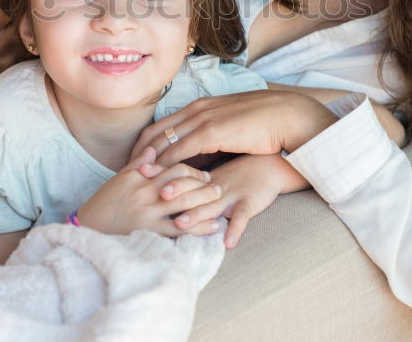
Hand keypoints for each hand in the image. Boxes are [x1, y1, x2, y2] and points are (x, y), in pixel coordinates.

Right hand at [77, 147, 222, 236]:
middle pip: (183, 184)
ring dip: (206, 204)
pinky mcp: (149, 232)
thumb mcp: (120, 179)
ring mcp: (149, 213)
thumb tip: (153, 148)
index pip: (173, 168)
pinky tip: (212, 228)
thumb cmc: (105, 203)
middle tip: (218, 187)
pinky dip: (199, 228)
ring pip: (184, 205)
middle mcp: (147, 193)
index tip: (204, 174)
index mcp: (141, 178)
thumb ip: (138, 164)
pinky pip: (179, 229)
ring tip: (220, 204)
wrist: (88, 227)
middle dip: (203, 185)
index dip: (192, 170)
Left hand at [132, 89, 337, 167]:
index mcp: (200, 107)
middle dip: (139, 156)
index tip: (136, 165)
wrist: (287, 115)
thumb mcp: (230, 126)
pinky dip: (166, 166)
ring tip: (135, 182)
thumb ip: (212, 135)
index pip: (161, 126)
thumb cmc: (264, 123)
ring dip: (148, 163)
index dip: (146, 147)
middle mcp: (196, 110)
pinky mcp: (212, 132)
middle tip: (127, 176)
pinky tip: (160, 181)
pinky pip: (181, 151)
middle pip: (155, 133)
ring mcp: (202, 119)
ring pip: (163, 142)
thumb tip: (200, 152)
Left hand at [171, 154, 307, 248]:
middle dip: (175, 192)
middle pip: (192, 188)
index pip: (179, 174)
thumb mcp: (212, 176)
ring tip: (180, 224)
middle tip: (159, 196)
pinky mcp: (250, 202)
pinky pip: (243, 218)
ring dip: (197, 215)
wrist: (270, 167)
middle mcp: (215, 185)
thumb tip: (158, 185)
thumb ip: (190, 180)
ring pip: (212, 204)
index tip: (141, 171)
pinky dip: (236, 230)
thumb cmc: (238, 174)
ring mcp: (233, 193)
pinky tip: (228, 243)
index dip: (161, 172)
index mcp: (204, 178)